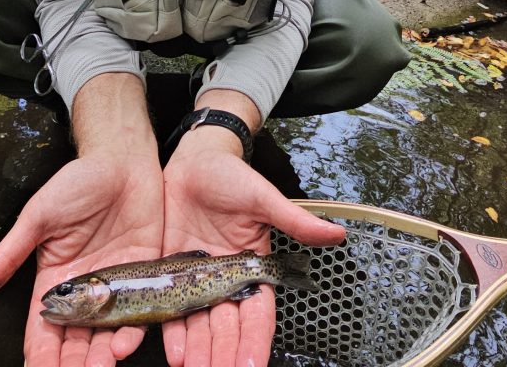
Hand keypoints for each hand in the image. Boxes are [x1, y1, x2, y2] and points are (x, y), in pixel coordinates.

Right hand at [0, 73, 163, 366]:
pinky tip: (129, 342)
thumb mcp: (39, 217)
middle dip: (75, 364)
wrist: (122, 158)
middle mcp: (87, 289)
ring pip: (109, 332)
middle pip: (77, 340)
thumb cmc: (77, 182)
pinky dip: (136, 328)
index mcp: (56, 281)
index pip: (44, 330)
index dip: (41, 356)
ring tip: (102, 366)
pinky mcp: (146, 272)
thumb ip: (8, 257)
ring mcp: (118, 284)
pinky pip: (142, 308)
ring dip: (104, 354)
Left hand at [161, 128, 343, 366]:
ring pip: (200, 324)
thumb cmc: (231, 175)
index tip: (253, 365)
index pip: (257, 312)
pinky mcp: (170, 270)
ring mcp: (196, 277)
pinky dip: (172, 330)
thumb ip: (294, 221)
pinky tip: (173, 350)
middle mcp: (224, 278)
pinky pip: (171, 306)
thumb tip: (336, 234)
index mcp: (252, 266)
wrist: (193, 159)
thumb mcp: (264, 197)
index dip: (256, 340)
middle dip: (224, 354)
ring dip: (199, 350)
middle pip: (227, 326)